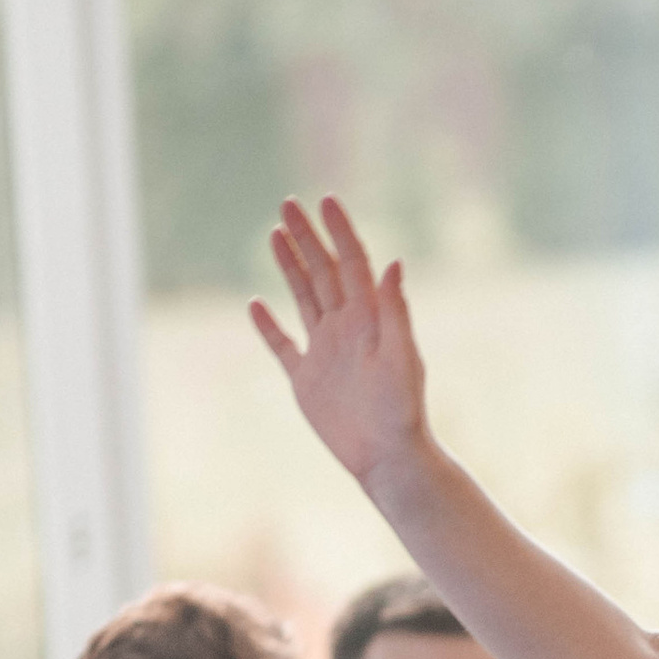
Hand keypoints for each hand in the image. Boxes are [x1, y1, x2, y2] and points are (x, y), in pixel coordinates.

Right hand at [252, 197, 428, 487]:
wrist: (389, 457)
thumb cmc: (403, 410)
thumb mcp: (402, 356)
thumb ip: (395, 310)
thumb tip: (394, 262)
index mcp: (370, 319)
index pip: (353, 264)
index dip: (339, 232)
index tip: (325, 200)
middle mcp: (347, 329)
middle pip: (323, 272)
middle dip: (307, 237)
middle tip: (288, 203)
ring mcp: (325, 352)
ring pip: (304, 298)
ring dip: (290, 266)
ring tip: (276, 233)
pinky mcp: (306, 380)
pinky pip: (283, 346)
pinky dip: (268, 326)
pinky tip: (255, 304)